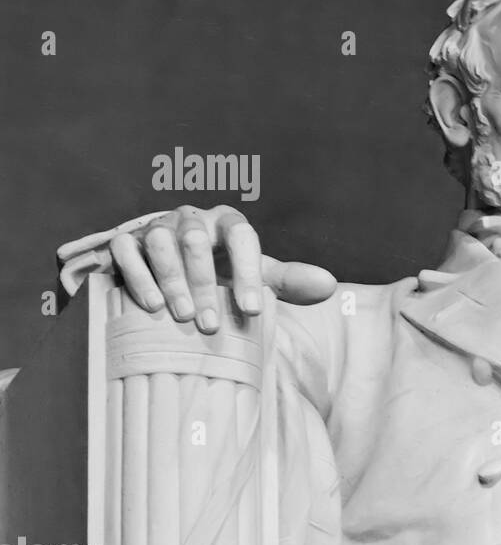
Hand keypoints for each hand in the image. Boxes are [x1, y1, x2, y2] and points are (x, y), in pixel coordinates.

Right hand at [58, 205, 336, 332]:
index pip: (242, 236)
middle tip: (209, 325)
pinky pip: (126, 249)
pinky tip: (151, 304)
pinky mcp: (126, 240)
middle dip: (204, 284)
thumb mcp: (256, 275)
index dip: (248, 272)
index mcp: (227, 222)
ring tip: (181, 316)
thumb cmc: (221, 271)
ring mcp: (156, 226)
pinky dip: (138, 275)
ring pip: (160, 242)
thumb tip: (330, 286)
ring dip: (171, 279)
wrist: (170, 265)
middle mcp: (191, 219)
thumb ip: (289, 280)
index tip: (252, 310)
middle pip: (197, 241)